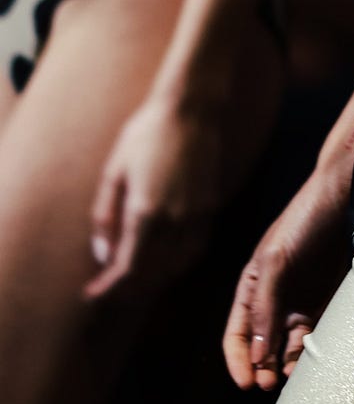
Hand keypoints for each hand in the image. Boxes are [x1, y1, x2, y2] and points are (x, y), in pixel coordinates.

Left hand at [86, 95, 225, 301]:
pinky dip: (178, 263)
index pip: (127, 269)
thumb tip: (102, 255)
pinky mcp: (211, 206)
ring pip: (177, 265)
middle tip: (106, 289)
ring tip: (133, 279)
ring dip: (154, 278)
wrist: (191, 109)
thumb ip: (105, 217)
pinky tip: (164, 260)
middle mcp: (175, 220)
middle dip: (127, 288)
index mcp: (145, 212)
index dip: (108, 288)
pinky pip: (195, 248)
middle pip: (152, 273)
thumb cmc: (146, 134)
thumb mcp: (113, 172)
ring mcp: (197, 214)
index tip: (91, 294)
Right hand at [223, 156, 353, 389]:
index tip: (246, 383)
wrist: (345, 196)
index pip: (237, 335)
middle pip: (262, 346)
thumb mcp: (276, 261)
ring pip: (289, 345)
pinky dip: (311, 350)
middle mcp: (273, 300)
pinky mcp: (325, 301)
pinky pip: (314, 334)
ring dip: (289, 363)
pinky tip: (314, 359)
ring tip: (294, 375)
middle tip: (271, 384)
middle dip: (263, 368)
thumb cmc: (304, 222)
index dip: (238, 361)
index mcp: (251, 288)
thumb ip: (265, 307)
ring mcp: (299, 301)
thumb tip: (259, 356)